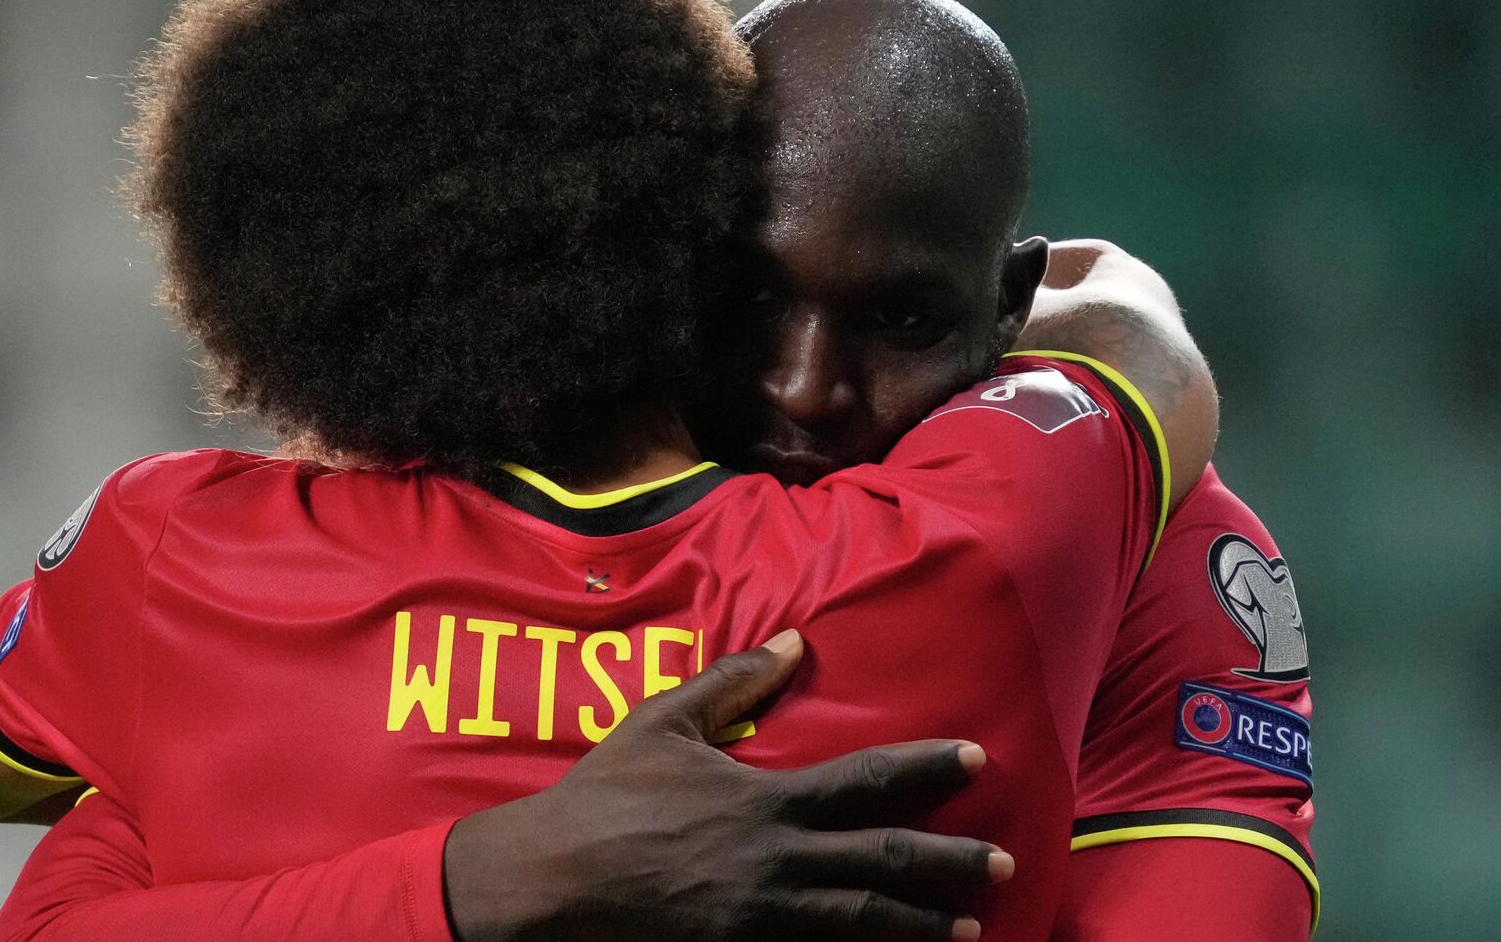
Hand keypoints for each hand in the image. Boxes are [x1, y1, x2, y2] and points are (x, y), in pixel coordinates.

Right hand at [444, 629, 1007, 941]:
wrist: (553, 879)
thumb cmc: (606, 794)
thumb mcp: (664, 721)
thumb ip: (735, 682)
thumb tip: (796, 644)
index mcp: (766, 800)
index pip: (868, 780)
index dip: (927, 768)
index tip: (975, 757)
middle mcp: (777, 861)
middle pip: (885, 862)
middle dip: (950, 862)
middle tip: (1004, 864)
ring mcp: (761, 915)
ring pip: (861, 921)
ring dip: (920, 923)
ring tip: (966, 927)